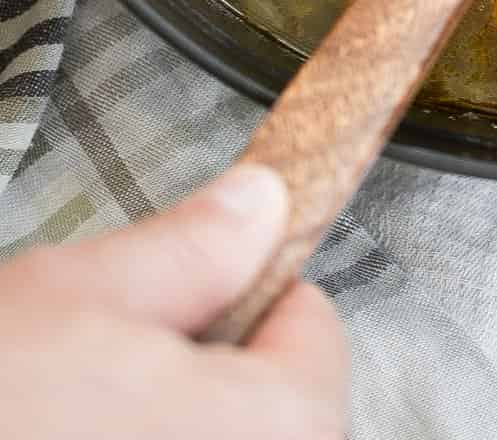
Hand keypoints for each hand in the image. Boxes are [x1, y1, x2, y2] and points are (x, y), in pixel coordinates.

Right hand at [0, 163, 348, 439]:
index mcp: (276, 429)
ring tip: (59, 420)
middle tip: (96, 375)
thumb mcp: (72, 296)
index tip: (184, 296)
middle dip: (193, 383)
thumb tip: (259, 206)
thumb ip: (190, 248)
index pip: (312, 330)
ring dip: (152, 430)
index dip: (243, 295)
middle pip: (266, 413)